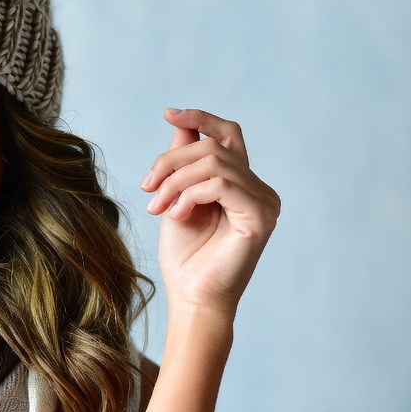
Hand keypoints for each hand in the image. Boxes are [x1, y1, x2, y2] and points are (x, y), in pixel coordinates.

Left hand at [140, 108, 279, 318]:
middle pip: (212, 146)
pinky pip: (220, 184)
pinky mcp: (260, 217)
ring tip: (157, 206)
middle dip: (170, 162)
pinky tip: (177, 216)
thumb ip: (182, 162)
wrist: (191, 298)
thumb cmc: (185, 256)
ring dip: (175, 181)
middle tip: (146, 188)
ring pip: (213, 163)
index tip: (168, 114)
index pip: (227, 135)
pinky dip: (190, 195)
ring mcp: (264, 203)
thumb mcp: (175, 197)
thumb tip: (179, 122)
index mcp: (241, 184)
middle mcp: (259, 189)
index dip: (200, 118)